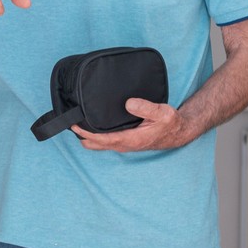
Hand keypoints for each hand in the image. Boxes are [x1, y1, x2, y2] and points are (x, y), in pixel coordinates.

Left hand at [73, 98, 193, 151]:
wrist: (178, 131)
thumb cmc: (170, 123)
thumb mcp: (162, 112)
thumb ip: (146, 107)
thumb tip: (128, 103)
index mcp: (131, 139)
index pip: (103, 139)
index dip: (87, 133)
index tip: (74, 124)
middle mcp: (125, 144)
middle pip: (96, 144)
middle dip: (82, 135)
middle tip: (69, 122)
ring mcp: (124, 144)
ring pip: (99, 144)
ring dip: (87, 136)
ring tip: (76, 123)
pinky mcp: (125, 140)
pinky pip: (105, 141)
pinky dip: (95, 135)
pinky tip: (90, 126)